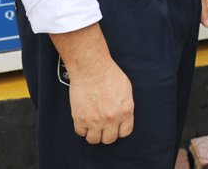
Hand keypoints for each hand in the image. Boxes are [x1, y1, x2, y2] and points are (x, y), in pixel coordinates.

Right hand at [49, 24, 133, 144]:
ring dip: (93, 134)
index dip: (119, 130)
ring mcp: (95, 120)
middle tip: (103, 127)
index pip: (125, 132)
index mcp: (126, 111)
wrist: (92, 68)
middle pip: (109, 139)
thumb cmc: (109, 74)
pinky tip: (84, 120)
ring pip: (94, 140)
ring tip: (93, 125)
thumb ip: (126, 106)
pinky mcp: (80, 118)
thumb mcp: (126, 90)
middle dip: (106, 134)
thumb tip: (123, 116)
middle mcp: (111, 118)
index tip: (115, 128)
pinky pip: (81, 133)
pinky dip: (82, 128)